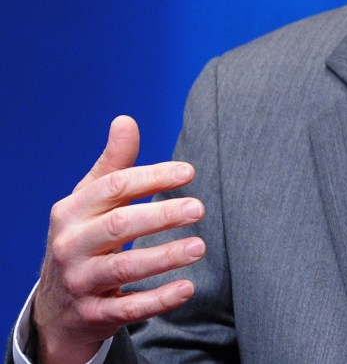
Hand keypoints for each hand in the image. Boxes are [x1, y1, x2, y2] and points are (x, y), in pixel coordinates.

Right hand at [32, 116, 205, 363]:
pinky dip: (158, 299)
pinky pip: (127, 309)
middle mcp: (70, 246)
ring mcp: (79, 282)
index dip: (152, 177)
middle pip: (118, 226)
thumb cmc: (84, 238)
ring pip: (123, 269)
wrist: (56, 306)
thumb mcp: (89, 201)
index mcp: (71, 212)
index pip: (113, 188)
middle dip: (161, 215)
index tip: (189, 172)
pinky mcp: (92, 315)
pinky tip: (188, 288)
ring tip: (200, 246)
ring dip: (164, 257)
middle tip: (200, 208)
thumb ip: (113, 164)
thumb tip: (126, 121)